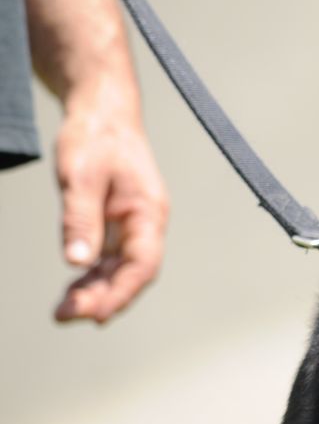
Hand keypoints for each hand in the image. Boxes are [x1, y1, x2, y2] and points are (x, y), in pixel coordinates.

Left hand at [53, 79, 167, 322]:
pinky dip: (92, 275)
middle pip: (132, 273)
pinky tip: (73, 288)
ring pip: (119, 269)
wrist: (102, 108)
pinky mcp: (116, 221)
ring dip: (95, 291)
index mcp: (149, 212)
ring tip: (63, 310)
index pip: (142, 265)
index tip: (93, 314)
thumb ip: (80, 220)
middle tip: (65, 315)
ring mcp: (132, 224)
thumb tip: (76, 262)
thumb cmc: (96, 136)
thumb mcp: (82, 177)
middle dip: (103, 298)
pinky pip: (108, 257)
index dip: (120, 293)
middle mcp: (146, 223)